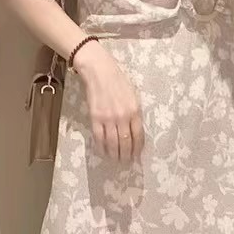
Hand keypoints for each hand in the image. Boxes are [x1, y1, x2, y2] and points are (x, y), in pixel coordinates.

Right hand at [72, 42, 144, 160]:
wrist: (99, 71)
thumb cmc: (118, 81)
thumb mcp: (133, 96)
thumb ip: (134, 113)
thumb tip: (134, 130)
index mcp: (135, 111)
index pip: (138, 135)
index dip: (137, 148)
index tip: (136, 155)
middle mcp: (123, 117)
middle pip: (126, 142)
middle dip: (126, 155)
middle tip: (126, 162)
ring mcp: (108, 118)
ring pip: (113, 143)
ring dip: (115, 155)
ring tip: (116, 160)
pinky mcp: (95, 118)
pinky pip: (99, 138)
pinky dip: (102, 148)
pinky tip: (103, 152)